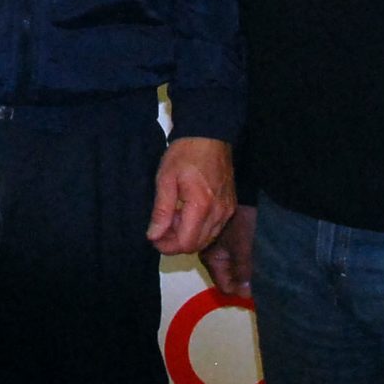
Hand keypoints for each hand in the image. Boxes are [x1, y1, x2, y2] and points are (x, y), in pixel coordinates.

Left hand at [148, 136, 236, 256]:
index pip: (186, 243)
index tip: (153, 238)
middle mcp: (219, 213)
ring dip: (187, 235)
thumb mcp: (165, 179)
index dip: (167, 246)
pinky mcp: (230, 207)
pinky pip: (214, 229)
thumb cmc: (185, 154)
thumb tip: (153, 236)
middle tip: (161, 226)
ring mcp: (227, 211)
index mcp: (201, 206)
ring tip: (173, 217)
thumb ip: (161, 210)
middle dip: (176, 242)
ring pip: (206, 239)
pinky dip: (198, 228)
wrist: (209, 136)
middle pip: (197, 245)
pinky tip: (186, 213)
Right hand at [200, 202, 256, 296]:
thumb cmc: (244, 221)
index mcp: (210, 259)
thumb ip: (243, 273)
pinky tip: (260, 259)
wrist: (251, 197)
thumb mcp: (243, 248)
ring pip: (236, 273)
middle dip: (246, 282)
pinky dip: (250, 264)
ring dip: (249, 273)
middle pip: (231, 281)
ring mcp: (222, 252)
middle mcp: (213, 258)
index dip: (242, 290)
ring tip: (263, 268)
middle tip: (263, 278)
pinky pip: (240, 263)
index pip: (226, 288)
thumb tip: (246, 294)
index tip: (259, 286)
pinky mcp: (231, 245)